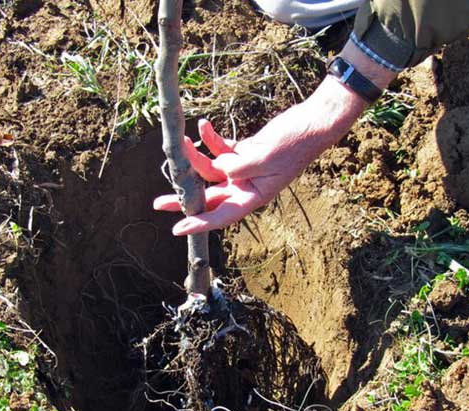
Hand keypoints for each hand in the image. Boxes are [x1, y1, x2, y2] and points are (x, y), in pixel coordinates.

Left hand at [153, 116, 320, 235]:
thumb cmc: (294, 144)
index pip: (221, 216)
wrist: (311, 124)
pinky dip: (211, 139)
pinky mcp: (244, 153)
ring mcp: (243, 170)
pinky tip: (203, 125)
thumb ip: (237, 166)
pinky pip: (220, 150)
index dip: (198, 223)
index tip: (177, 229)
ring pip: (210, 170)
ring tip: (180, 142)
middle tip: (157, 203)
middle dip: (184, 197)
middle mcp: (245, 187)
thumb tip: (217, 168)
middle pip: (209, 197)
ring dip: (195, 157)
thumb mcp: (264, 157)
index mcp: (253, 196)